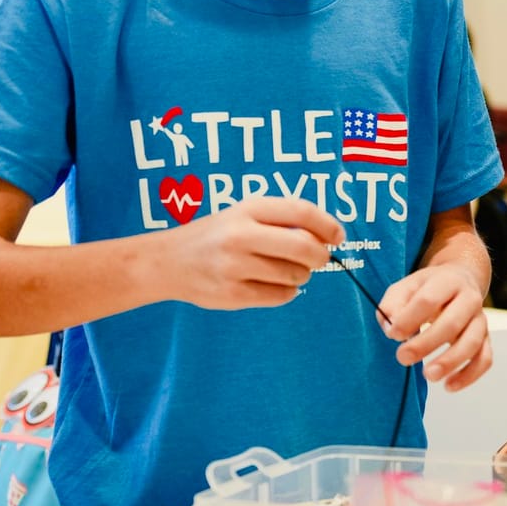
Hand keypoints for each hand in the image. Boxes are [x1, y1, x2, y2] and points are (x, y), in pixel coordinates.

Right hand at [163, 196, 341, 309]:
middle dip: (321, 255)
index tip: (338, 236)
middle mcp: (240, 236)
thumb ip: (281, 219)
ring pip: (296, 275)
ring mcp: (235, 267)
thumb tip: (327, 235)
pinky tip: (274, 284)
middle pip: (305, 247)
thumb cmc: (216, 235)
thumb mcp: (243, 214)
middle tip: (320, 258)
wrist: (167, 262)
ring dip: (302, 274)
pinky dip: (288, 292)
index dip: (328, 225)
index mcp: (247, 209)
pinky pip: (281, 296)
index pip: (301, 212)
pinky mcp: (233, 294)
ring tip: (288, 269)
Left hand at [378, 262, 488, 388]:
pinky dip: (469, 375)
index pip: (428, 300)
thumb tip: (392, 329)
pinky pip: (484, 359)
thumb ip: (392, 305)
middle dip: (425, 344)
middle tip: (402, 358)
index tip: (393, 334)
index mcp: (447, 281)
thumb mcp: (405, 288)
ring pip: (472, 343)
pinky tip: (449, 385)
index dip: (409, 319)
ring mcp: (480, 319)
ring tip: (428, 375)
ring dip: (450, 362)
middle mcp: (469, 298)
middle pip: (452, 323)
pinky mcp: (486, 338)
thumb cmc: (427, 289)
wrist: (460, 280)